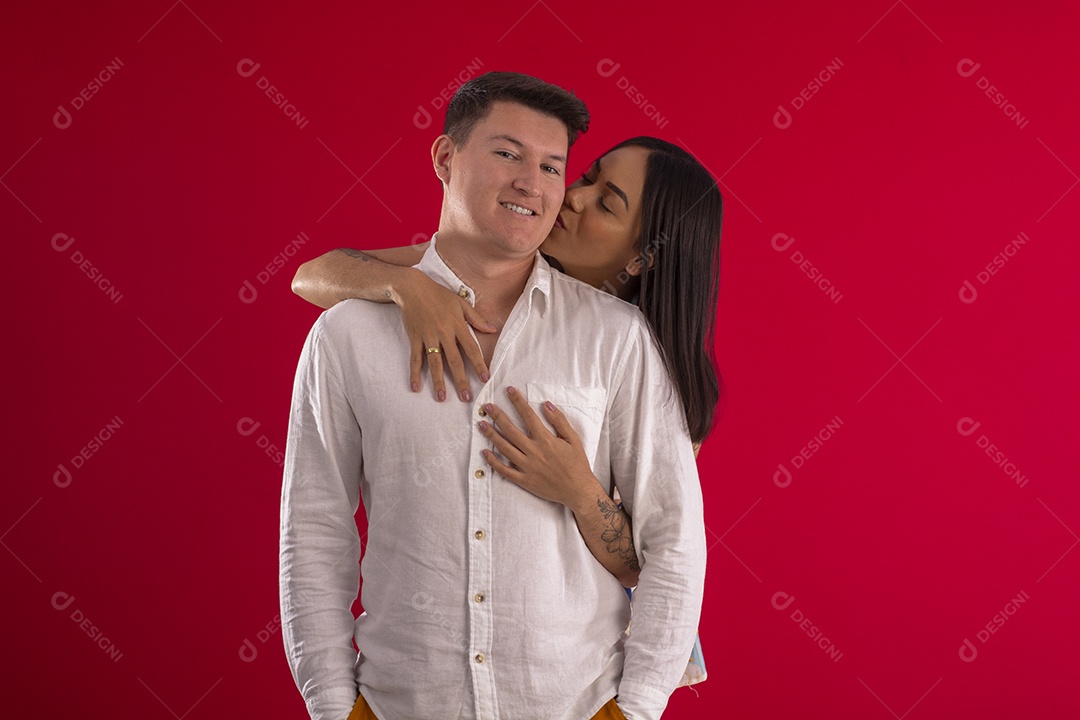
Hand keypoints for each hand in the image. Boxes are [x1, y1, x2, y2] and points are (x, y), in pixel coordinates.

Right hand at [396, 269, 496, 401]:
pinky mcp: (414, 338)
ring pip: (435, 363)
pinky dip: (414, 373)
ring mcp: (428, 337)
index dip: (478, 364)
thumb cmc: (439, 295)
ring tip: (442, 397)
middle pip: (454, 360)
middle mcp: (444, 333)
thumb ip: (477, 318)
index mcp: (458, 325)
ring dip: (438, 381)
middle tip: (466, 397)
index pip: (471, 348)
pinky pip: (415, 358)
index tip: (485, 379)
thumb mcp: (461, 303)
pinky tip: (415, 387)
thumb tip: (493, 330)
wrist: (412, 288)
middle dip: (461, 380)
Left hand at [477, 386, 599, 511]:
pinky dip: (493, 462)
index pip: (528, 416)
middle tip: (487, 406)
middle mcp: (534, 452)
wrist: (578, 491)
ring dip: (491, 435)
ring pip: (505, 448)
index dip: (518, 401)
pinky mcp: (524, 480)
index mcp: (546, 440)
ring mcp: (527, 467)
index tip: (509, 391)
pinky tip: (485, 453)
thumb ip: (559, 421)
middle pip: (511, 430)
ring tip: (481, 424)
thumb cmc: (577, 464)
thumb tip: (546, 404)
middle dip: (498, 416)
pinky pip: (505, 470)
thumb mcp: (573, 439)